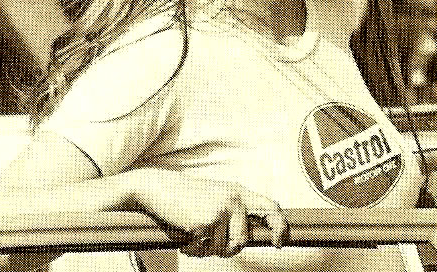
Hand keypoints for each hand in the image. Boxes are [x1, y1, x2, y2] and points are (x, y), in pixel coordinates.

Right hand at [131, 169, 286, 257]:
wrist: (157, 186)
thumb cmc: (184, 196)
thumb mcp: (215, 197)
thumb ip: (233, 211)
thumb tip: (250, 238)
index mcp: (238, 191)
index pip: (271, 207)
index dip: (279, 226)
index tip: (279, 243)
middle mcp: (233, 199)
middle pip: (243, 239)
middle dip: (230, 249)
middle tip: (212, 244)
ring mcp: (219, 210)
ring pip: (222, 249)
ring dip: (205, 249)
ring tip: (191, 233)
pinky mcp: (204, 222)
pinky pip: (203, 251)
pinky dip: (191, 249)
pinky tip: (183, 234)